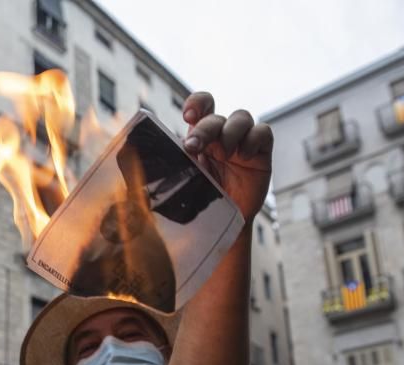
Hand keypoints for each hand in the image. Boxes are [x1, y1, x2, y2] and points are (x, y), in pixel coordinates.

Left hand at [181, 92, 272, 221]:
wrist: (222, 222)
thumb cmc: (199, 199)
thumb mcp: (182, 179)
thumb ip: (170, 163)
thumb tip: (140, 155)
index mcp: (201, 135)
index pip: (202, 105)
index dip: (197, 103)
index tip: (188, 116)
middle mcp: (221, 134)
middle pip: (216, 117)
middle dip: (204, 129)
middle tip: (194, 148)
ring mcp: (242, 141)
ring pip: (241, 117)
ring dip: (230, 132)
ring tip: (224, 154)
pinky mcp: (261, 152)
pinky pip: (263, 132)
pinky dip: (252, 140)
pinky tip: (243, 157)